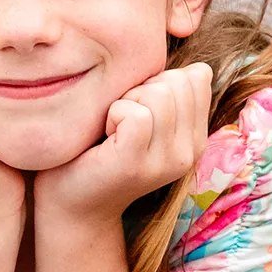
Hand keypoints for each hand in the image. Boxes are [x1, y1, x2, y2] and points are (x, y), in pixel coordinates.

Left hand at [36, 63, 212, 222]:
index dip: (159, 79)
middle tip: (121, 119)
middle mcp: (190, 152)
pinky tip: (106, 134)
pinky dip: (114, 114)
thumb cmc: (101, 149)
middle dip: (142, 87)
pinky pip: (136, 114)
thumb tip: (198, 67)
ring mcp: (167, 161)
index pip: (198, 77)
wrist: (74, 204)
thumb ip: (169, 92)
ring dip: (126, 100)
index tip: (138, 107)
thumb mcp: (146, 117)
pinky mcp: (137, 163)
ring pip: (160, 94)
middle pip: (178, 81)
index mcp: (196, 138)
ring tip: (114, 128)